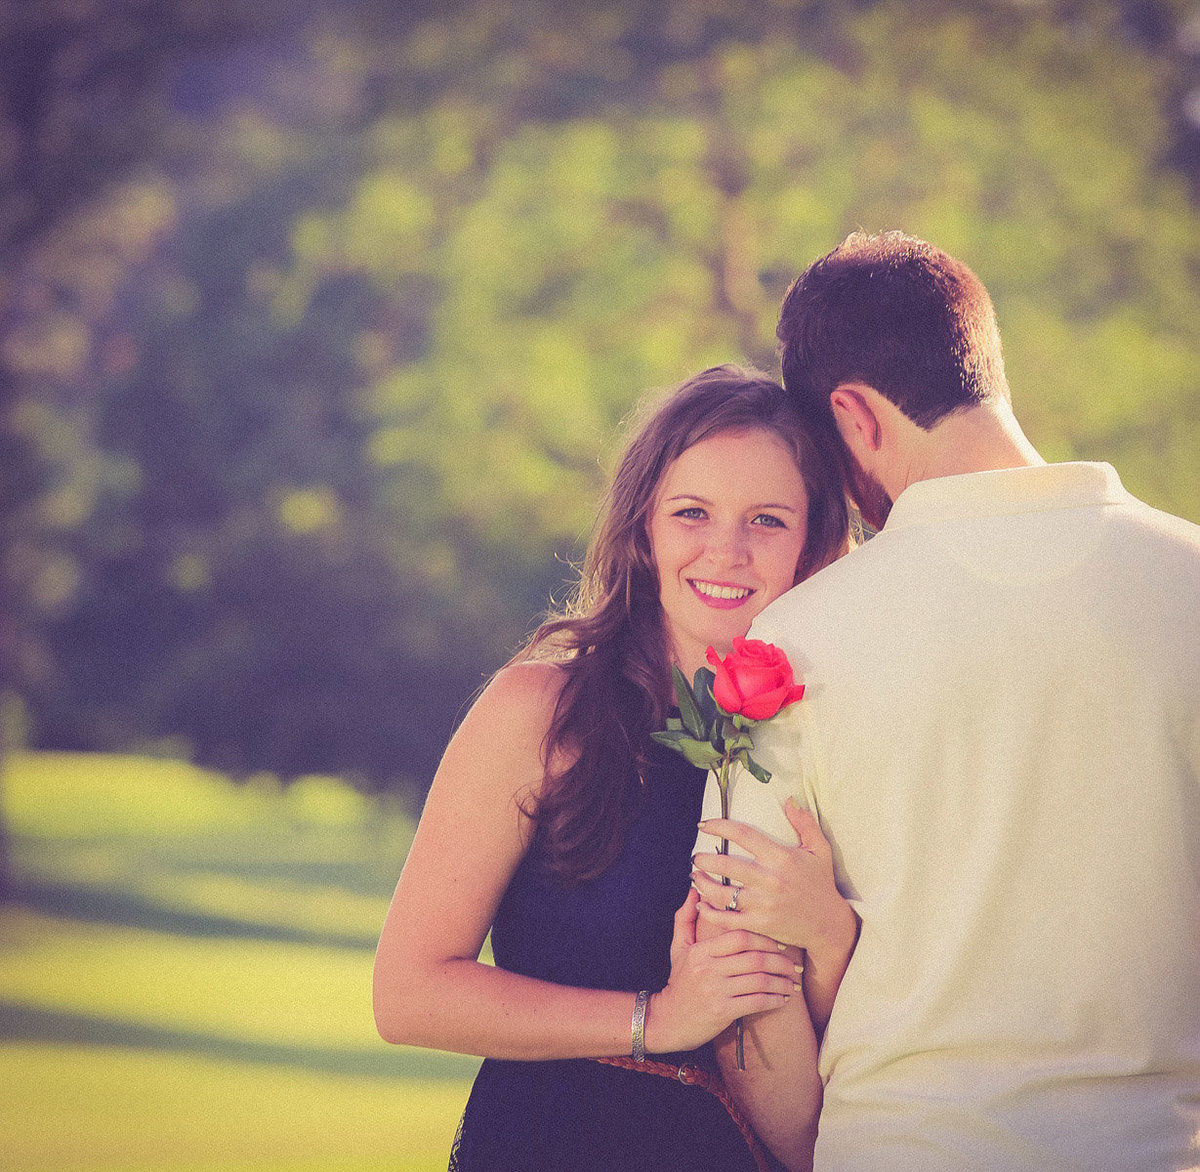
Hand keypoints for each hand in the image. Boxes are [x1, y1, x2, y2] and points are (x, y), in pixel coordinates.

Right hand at [643, 888, 799, 1053]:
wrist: (669, 1020)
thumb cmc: (678, 981)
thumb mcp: (678, 947)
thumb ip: (686, 918)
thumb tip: (694, 891)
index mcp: (701, 951)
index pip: (739, 937)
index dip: (764, 938)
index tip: (781, 943)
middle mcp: (708, 969)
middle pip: (755, 959)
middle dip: (780, 962)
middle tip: (794, 965)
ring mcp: (716, 992)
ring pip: (759, 981)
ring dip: (781, 982)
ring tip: (793, 984)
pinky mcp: (722, 1012)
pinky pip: (756, 1003)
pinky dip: (774, 1000)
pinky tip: (782, 1000)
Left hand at [692, 797, 857, 965]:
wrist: (829, 925)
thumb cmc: (821, 884)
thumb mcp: (820, 850)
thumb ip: (805, 823)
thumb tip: (790, 799)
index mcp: (781, 857)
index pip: (742, 834)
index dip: (719, 826)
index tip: (703, 825)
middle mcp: (770, 880)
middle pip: (726, 865)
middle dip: (704, 859)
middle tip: (695, 856)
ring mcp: (764, 904)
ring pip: (722, 893)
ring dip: (702, 884)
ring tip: (694, 876)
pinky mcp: (760, 925)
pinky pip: (727, 919)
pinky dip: (710, 912)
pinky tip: (700, 904)